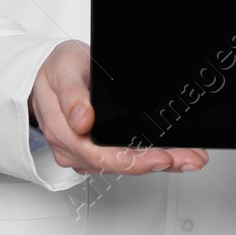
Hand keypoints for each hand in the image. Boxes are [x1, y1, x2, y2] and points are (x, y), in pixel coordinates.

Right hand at [29, 39, 208, 174]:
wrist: (47, 74)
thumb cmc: (55, 71)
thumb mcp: (62, 69)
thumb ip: (71, 94)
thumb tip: (82, 120)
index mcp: (63, 130)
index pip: (100, 155)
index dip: (133, 160)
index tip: (161, 156)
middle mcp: (73, 148)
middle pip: (117, 164)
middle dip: (156, 164)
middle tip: (188, 158)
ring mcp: (83, 153)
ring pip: (122, 165)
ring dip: (157, 163)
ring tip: (188, 157)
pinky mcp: (94, 152)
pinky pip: (121, 159)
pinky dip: (147, 158)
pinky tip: (170, 155)